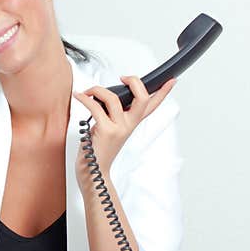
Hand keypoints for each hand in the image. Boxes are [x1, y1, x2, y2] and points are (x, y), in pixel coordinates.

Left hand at [72, 76, 174, 191]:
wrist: (93, 172)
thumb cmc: (98, 151)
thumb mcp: (109, 130)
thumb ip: (112, 114)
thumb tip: (103, 96)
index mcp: (132, 124)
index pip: (152, 106)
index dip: (163, 93)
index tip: (171, 80)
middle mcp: (129, 125)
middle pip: (142, 98)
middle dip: (135, 82)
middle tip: (123, 78)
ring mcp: (118, 128)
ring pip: (113, 98)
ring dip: (97, 89)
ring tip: (88, 91)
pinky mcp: (105, 131)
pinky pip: (95, 107)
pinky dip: (84, 99)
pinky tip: (79, 96)